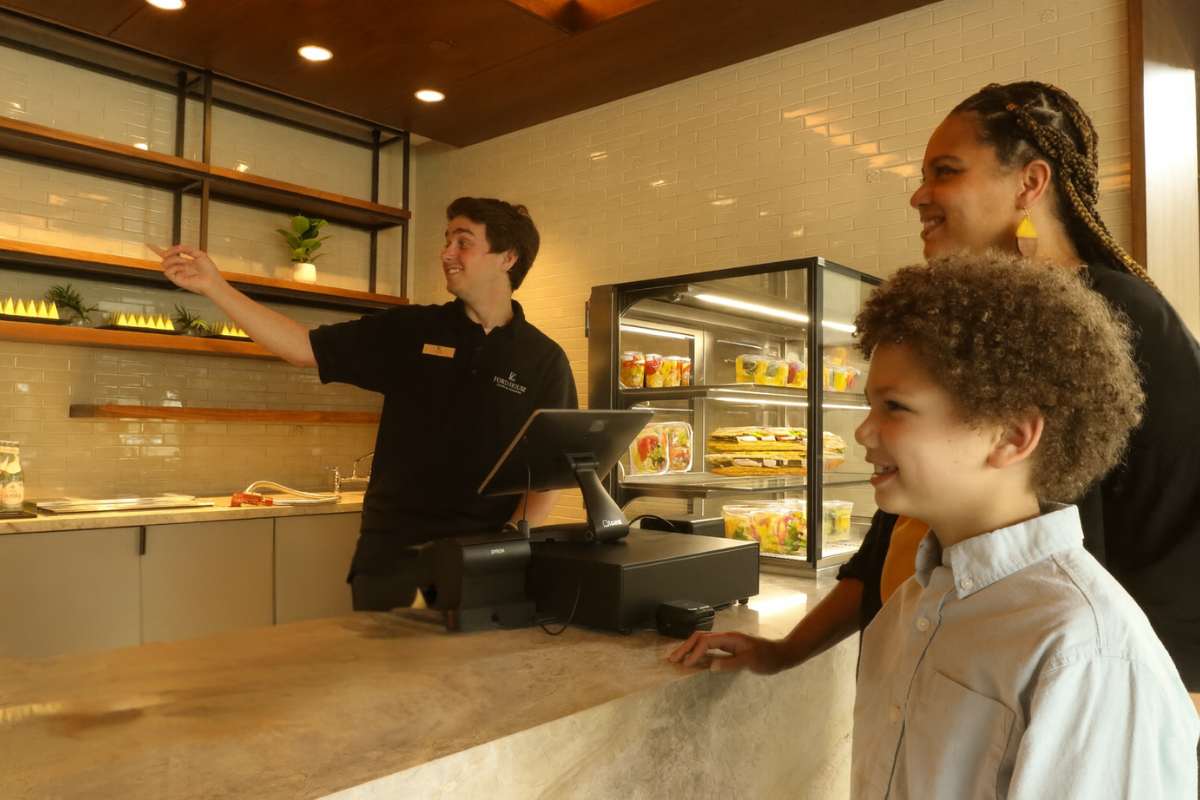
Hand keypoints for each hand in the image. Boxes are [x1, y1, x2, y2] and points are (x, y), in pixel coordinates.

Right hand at [147, 243, 223, 296]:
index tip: (148, 244)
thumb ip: (187, 249)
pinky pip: (167, 271)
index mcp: (184, 262)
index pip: (169, 255)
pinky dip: (173, 267)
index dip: (158, 250)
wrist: (212, 280)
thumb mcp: (199, 254)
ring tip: (184, 262)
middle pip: (165, 258)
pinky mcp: (176, 280)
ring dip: (174, 259)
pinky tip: (182, 267)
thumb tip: (176, 247)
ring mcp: (177, 274)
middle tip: (178, 254)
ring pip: (165, 263)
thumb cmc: (209, 270)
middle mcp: (179, 268)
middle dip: (170, 253)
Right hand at [668, 630, 785, 674]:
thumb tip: (710, 667)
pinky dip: (697, 653)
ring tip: (677, 659)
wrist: (782, 654)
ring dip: (689, 649)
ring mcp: (727, 642)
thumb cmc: (769, 658)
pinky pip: (708, 648)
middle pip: (699, 638)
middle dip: (685, 648)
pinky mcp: (729, 648)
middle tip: (672, 660)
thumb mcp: (752, 662)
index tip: (686, 665)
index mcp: (730, 638)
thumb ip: (731, 664)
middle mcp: (726, 637)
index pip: (705, 642)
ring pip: (702, 641)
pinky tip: (693, 660)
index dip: (694, 653)